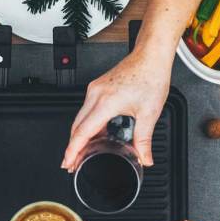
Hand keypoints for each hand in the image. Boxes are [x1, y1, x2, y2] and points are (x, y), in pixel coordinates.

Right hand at [62, 51, 170, 169]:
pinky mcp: (98, 87)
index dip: (73, 150)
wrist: (151, 57)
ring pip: (80, 118)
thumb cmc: (150, 76)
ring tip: (82, 152)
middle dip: (72, 147)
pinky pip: (86, 109)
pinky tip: (95, 134)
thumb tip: (145, 158)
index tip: (68, 162)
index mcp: (105, 102)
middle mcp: (95, 94)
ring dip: (80, 136)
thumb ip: (144, 140)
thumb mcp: (149, 113)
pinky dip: (87, 124)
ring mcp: (95, 90)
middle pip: (76, 126)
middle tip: (72, 163)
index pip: (82, 132)